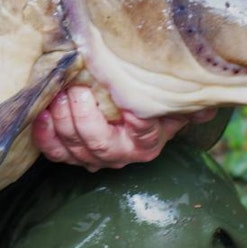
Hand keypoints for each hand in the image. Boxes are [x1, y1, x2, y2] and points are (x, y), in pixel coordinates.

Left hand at [32, 85, 215, 171]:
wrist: (131, 105)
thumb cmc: (149, 100)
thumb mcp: (170, 97)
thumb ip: (188, 102)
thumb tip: (205, 106)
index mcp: (147, 142)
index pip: (142, 134)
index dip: (135, 122)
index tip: (129, 106)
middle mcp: (121, 154)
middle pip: (99, 145)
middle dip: (83, 118)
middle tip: (76, 91)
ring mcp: (94, 157)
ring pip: (75, 150)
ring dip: (62, 123)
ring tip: (59, 96)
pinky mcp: (72, 153)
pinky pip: (56, 152)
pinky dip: (45, 136)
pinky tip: (41, 114)